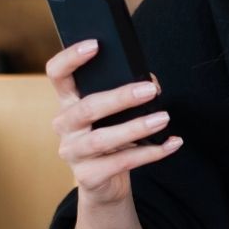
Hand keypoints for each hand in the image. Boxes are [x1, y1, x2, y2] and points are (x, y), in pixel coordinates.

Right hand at [46, 40, 182, 207]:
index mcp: (68, 102)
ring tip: (163, 118)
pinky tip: (171, 143)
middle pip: (87, 107)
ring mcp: (73, 153)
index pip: (57, 74)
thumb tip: (150, 83)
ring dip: (137, 127)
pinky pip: (121, 162)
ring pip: (103, 138)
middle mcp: (64, 126)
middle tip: (150, 90)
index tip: (95, 44)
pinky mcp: (88, 176)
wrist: (105, 183)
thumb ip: (125, 94)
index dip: (70, 57)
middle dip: (121, 97)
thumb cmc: (111, 137)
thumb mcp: (113, 114)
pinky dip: (150, 152)